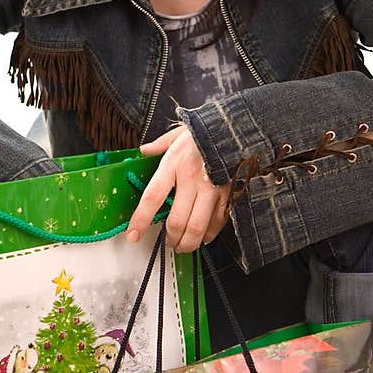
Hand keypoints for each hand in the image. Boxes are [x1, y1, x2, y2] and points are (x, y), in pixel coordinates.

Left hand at [126, 124, 232, 252]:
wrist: (239, 127)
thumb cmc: (207, 131)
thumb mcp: (178, 133)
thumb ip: (159, 145)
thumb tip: (143, 151)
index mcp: (174, 164)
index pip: (152, 197)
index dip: (141, 219)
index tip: (133, 234)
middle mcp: (192, 179)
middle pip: (177, 221)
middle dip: (170, 238)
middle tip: (168, 242)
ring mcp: (212, 189)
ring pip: (197, 228)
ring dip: (188, 242)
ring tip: (183, 245)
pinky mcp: (229, 194)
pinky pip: (217, 223)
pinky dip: (209, 235)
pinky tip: (204, 236)